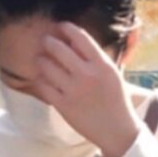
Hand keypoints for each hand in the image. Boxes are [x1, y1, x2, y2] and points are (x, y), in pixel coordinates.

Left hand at [34, 23, 140, 156]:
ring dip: (42, 60)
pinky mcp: (64, 105)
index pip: (80, 37)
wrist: (116, 129)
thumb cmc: (115, 99)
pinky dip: (41, 80)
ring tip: (41, 59)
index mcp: (102, 65)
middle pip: (59, 49)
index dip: (67, 28)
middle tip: (46, 41)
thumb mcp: (112, 74)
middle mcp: (87, 75)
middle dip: (49, 41)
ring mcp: (74, 90)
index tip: (60, 26)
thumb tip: (75, 41)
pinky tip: (42, 78)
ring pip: (47, 66)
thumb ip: (96, 57)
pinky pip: (44, 86)